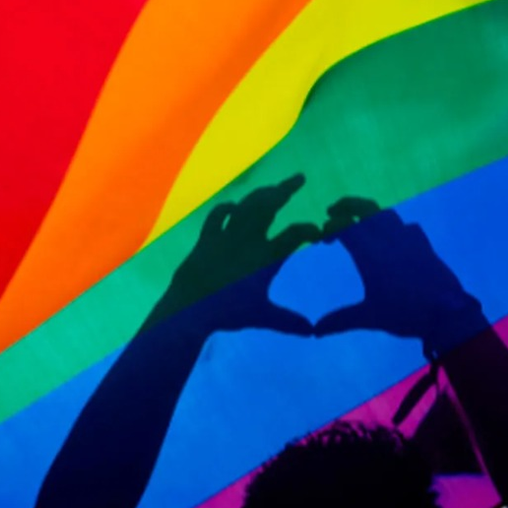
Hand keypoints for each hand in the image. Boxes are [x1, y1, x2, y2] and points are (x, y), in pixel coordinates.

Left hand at [157, 175, 319, 334]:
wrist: (190, 307)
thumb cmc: (228, 312)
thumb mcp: (262, 315)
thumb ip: (288, 320)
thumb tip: (312, 330)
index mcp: (265, 256)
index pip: (295, 235)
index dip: (309, 230)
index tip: (318, 231)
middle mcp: (248, 239)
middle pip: (270, 205)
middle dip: (286, 189)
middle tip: (299, 178)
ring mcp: (226, 235)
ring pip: (247, 205)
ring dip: (261, 193)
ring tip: (273, 189)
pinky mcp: (207, 238)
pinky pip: (218, 214)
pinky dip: (228, 207)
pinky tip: (235, 206)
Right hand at [314, 198, 485, 353]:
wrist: (447, 314)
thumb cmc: (405, 314)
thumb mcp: (370, 318)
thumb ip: (341, 320)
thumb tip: (316, 330)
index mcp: (371, 255)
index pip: (346, 228)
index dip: (331, 228)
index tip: (324, 239)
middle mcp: (389, 240)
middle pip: (365, 210)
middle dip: (347, 207)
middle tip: (334, 213)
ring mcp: (410, 240)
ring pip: (387, 214)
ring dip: (371, 214)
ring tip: (362, 224)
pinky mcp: (426, 246)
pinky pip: (409, 227)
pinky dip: (396, 227)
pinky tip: (395, 240)